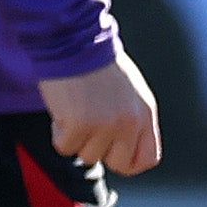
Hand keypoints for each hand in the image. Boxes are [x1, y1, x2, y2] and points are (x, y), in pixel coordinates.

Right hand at [41, 55, 161, 175]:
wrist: (74, 42)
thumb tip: (120, 145)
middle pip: (117, 163)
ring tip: (75, 112)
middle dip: (99, 150)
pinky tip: (63, 111)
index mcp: (145, 113)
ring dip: (76, 138)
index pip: (148, 158)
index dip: (128, 161)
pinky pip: (64, 147)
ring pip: (87, 156)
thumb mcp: (129, 92)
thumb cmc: (96, 63)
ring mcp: (105, 125)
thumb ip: (131, 118)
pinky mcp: (78, 124)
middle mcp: (129, 122)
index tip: (111, 151)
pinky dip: (58, 132)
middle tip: (88, 129)